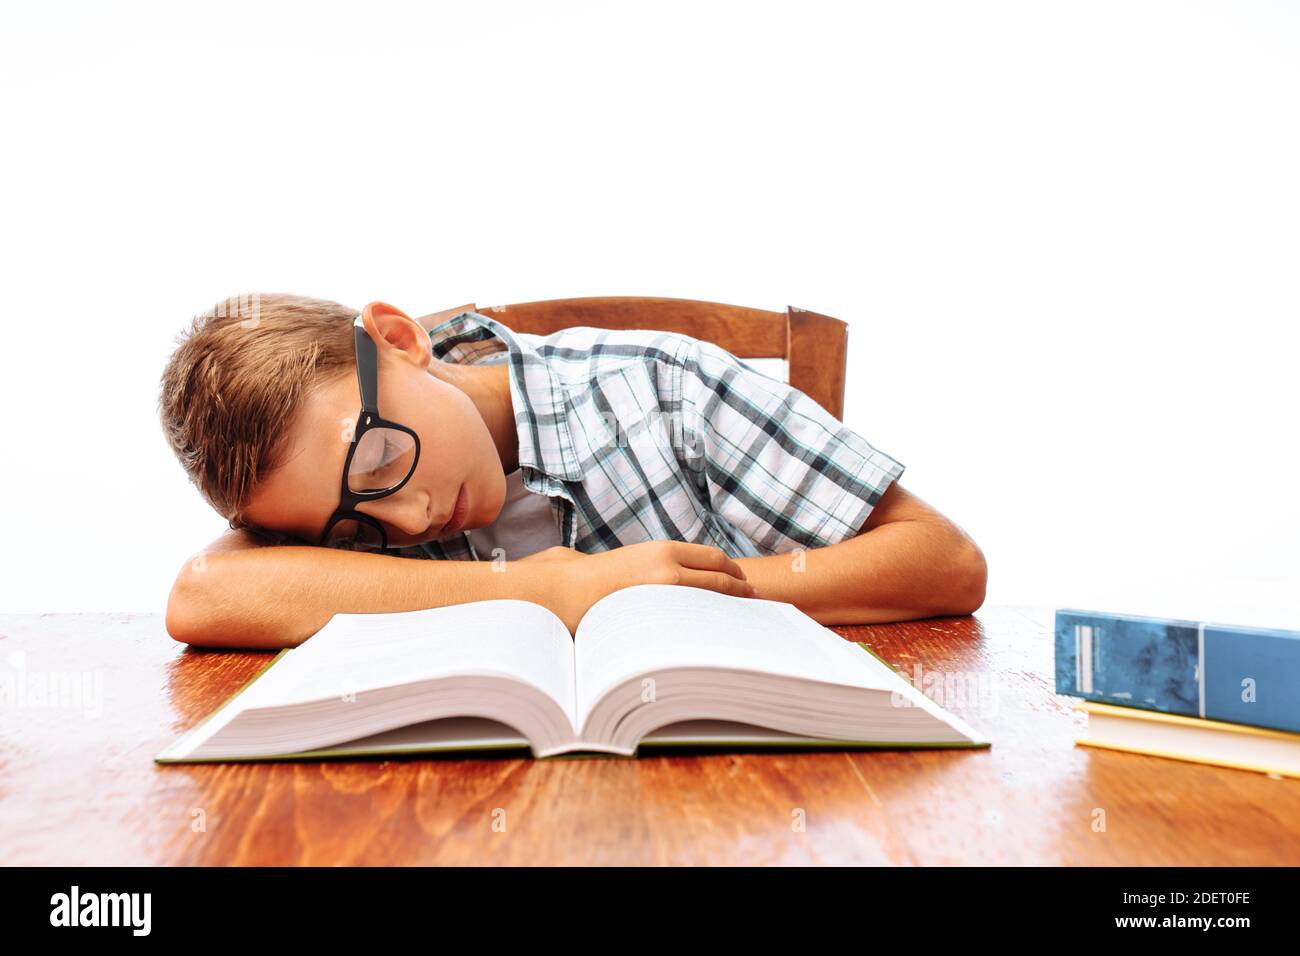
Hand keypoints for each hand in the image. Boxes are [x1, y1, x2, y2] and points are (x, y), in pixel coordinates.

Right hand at [517, 541, 755, 633]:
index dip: (732, 569)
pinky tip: (718, 633)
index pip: (713, 557)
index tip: (742, 579)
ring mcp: (666, 588)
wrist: (567, 591)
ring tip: (746, 618)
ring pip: (714, 597)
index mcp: (663, 549)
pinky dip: (712, 622)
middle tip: (755, 600)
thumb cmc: (596, 581)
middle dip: (742, 589)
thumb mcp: (634, 563)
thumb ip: (661, 568)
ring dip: (732, 607)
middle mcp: (669, 564)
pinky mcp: (659, 612)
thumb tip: (683, 582)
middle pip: (721, 576)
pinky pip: (696, 618)